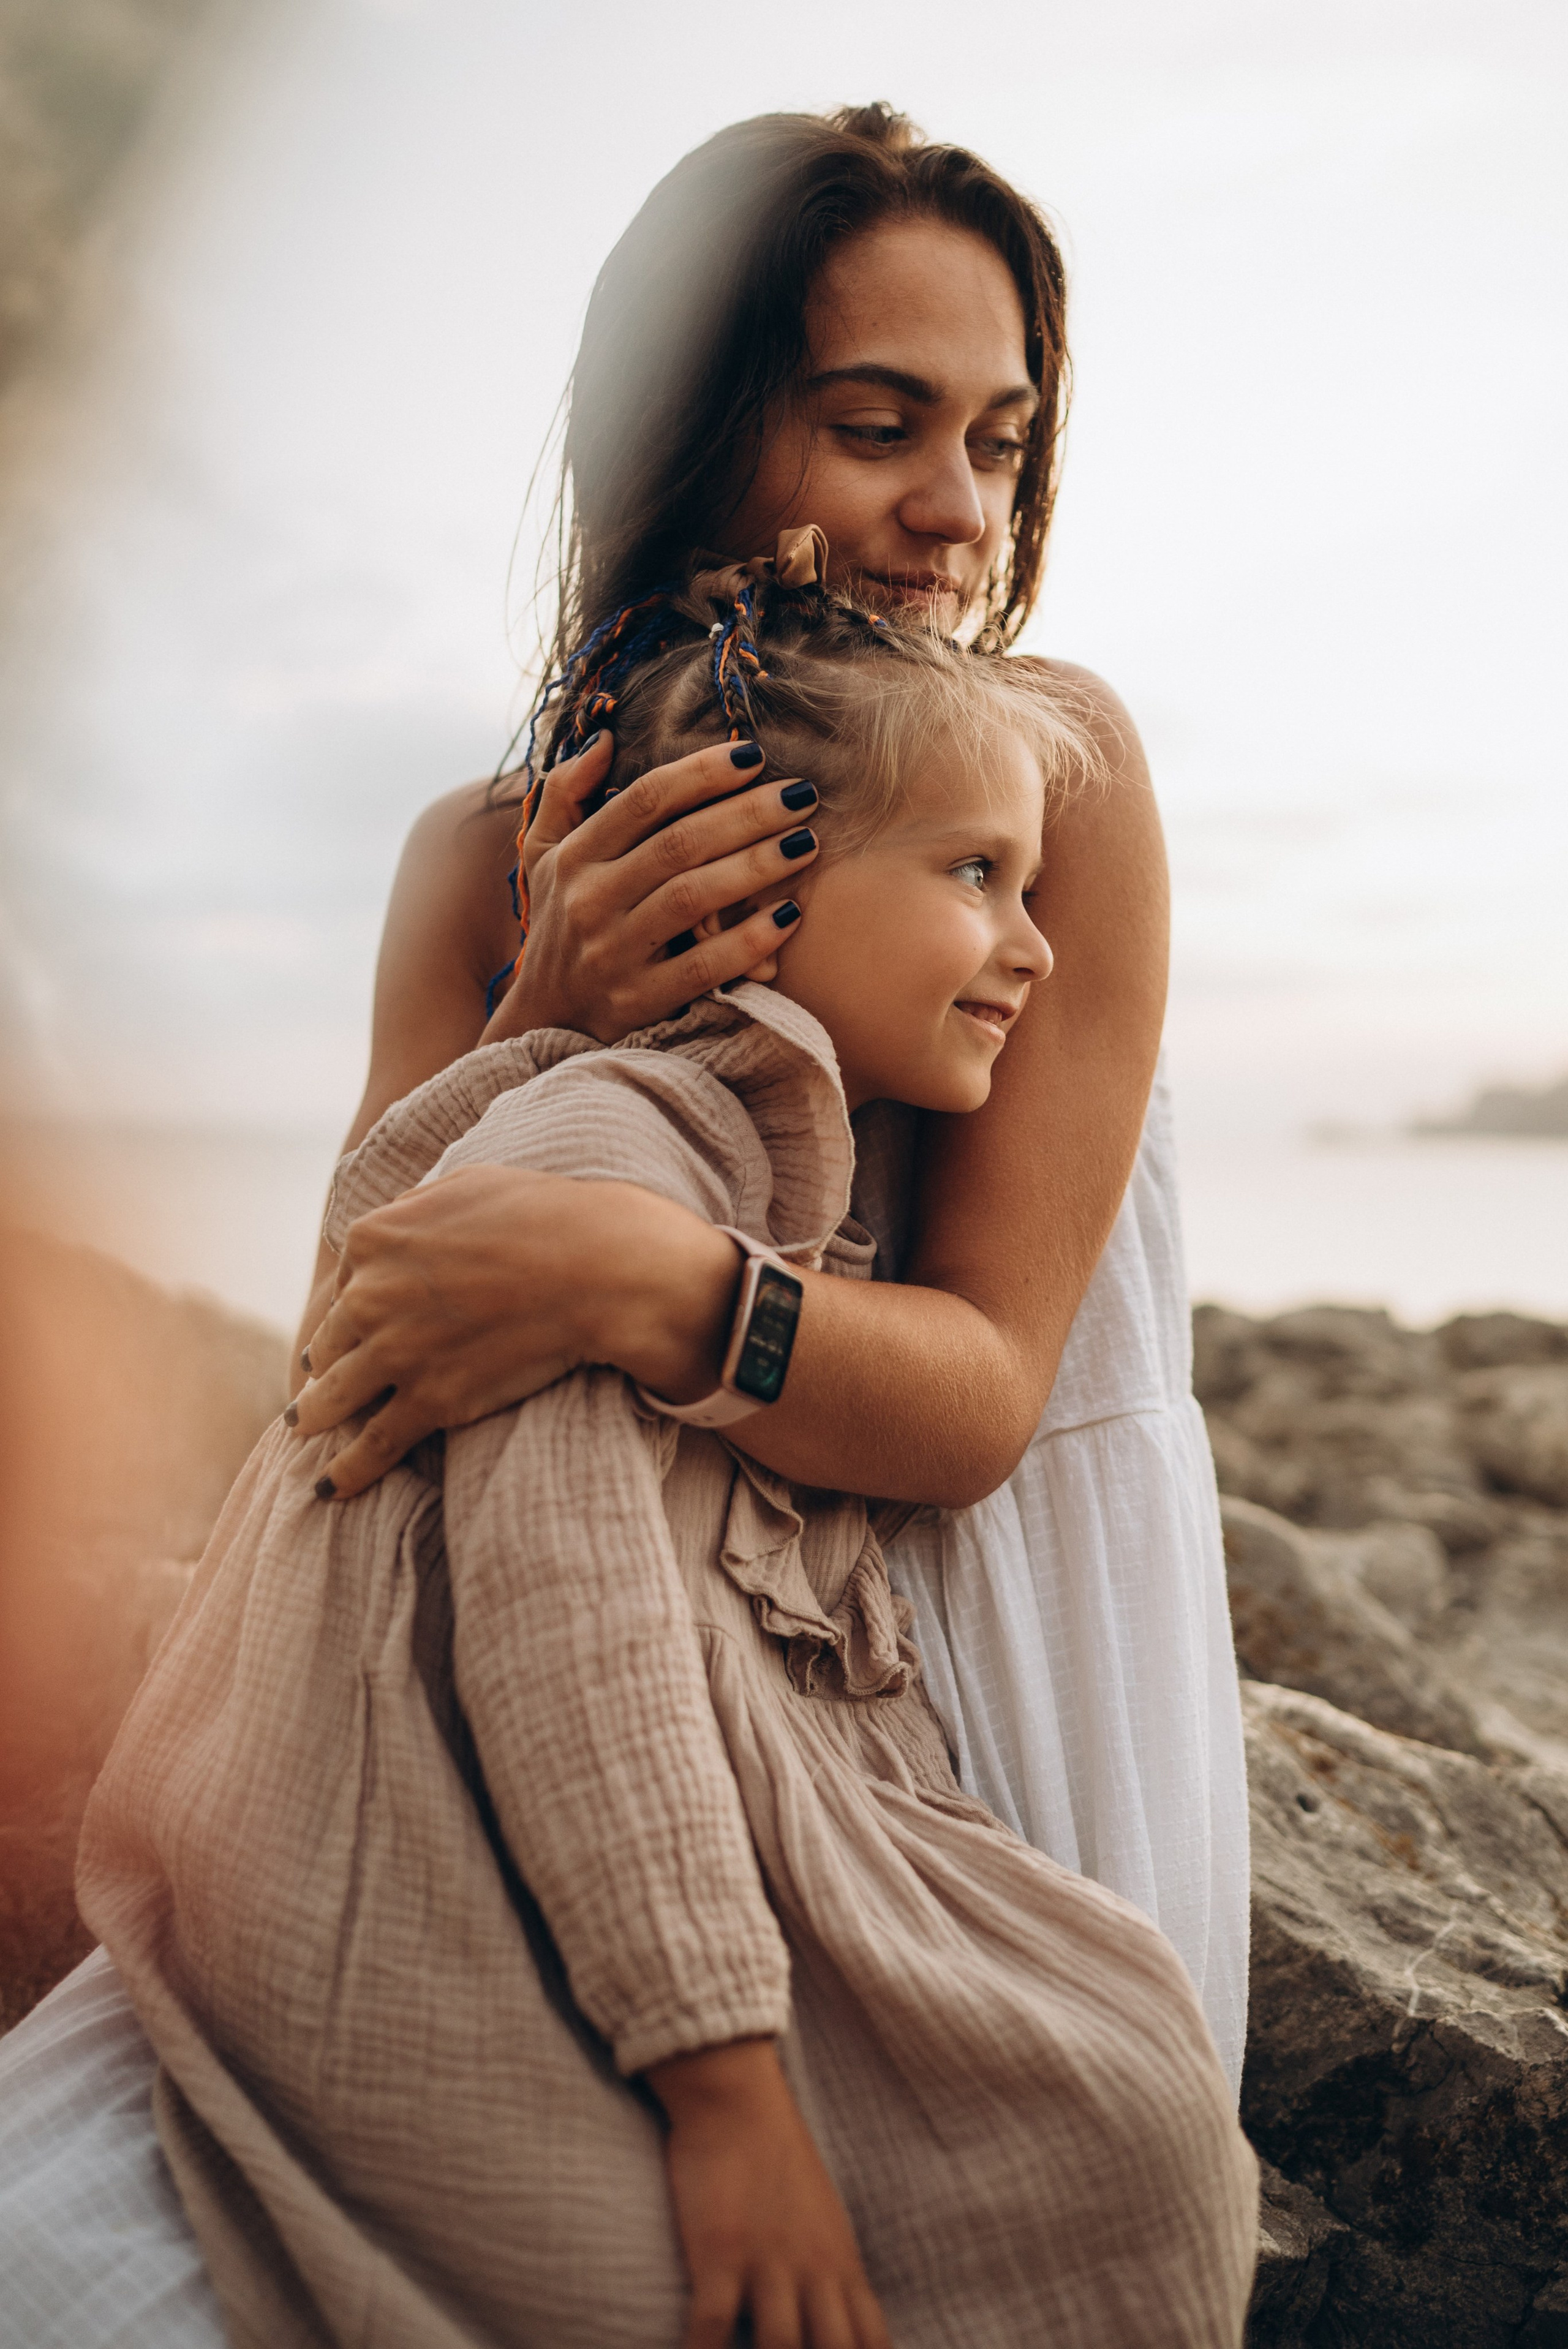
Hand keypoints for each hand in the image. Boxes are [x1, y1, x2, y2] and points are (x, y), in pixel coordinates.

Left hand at [291, 1167, 739, 1496]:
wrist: (593, 1266)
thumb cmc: (544, 1215)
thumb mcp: (466, 1185)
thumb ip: (416, 1209)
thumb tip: (396, 1227)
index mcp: (372, 1240)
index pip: (346, 1282)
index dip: (354, 1305)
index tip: (355, 1325)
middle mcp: (367, 1297)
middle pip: (331, 1340)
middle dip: (327, 1359)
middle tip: (323, 1377)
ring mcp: (394, 1353)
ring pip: (332, 1397)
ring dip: (314, 1415)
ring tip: (302, 1428)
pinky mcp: (429, 1402)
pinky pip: (372, 1446)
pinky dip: (346, 1471)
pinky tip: (328, 1488)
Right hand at [485, 732, 818, 1042]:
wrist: (544, 1022)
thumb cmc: (558, 927)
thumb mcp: (542, 858)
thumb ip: (564, 794)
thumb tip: (605, 737)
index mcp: (573, 859)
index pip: (642, 801)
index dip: (700, 773)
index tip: (753, 755)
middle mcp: (590, 901)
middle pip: (678, 843)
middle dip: (747, 813)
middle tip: (802, 794)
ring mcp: (613, 954)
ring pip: (693, 898)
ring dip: (756, 867)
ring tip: (806, 844)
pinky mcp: (638, 1002)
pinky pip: (703, 967)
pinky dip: (748, 942)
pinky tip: (790, 916)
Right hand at [645, 2041, 891, 2348]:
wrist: (737, 2098)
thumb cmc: (777, 2160)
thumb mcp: (824, 2221)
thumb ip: (833, 2276)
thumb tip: (845, 2327)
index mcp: (841, 2266)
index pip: (872, 2344)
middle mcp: (812, 2271)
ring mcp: (766, 2262)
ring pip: (779, 2348)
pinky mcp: (719, 2250)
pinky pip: (709, 2325)